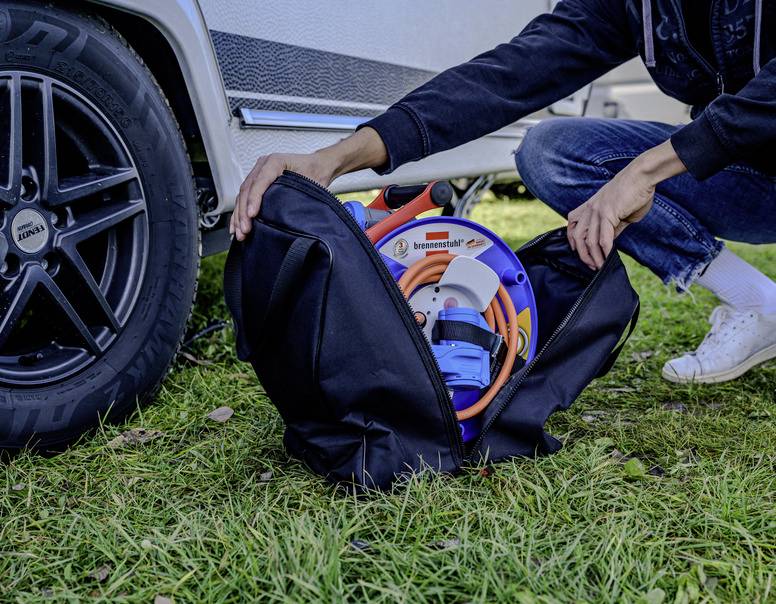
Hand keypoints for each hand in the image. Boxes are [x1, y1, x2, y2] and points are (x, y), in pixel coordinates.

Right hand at [230, 152, 334, 240]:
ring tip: (239, 232)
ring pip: (242, 194)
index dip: (254, 199)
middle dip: (243, 211)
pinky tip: (236, 225)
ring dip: (239, 214)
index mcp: (276, 161)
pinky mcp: (257, 182)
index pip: (260, 181)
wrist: (317, 166)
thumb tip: (288, 218)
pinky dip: (240, 212)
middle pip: (247, 189)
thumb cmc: (315, 172)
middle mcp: (263, 165)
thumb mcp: (311, 183)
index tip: (251, 215)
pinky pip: (244, 197)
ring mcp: (258, 173)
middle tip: (244, 229)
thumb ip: (299, 196)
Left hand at [567, 140, 685, 269]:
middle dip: (582, 255)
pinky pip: (603, 238)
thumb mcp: (620, 212)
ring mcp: (597, 211)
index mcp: (590, 206)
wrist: (642, 175)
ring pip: (589, 240)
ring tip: (600, 266)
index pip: (573, 224)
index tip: (578, 252)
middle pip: (577, 236)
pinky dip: (605, 251)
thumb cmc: (634, 191)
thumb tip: (609, 241)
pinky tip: (608, 258)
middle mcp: (590, 209)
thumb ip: (612, 226)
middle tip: (591, 266)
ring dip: (594, 257)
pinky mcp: (608, 214)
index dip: (572, 240)